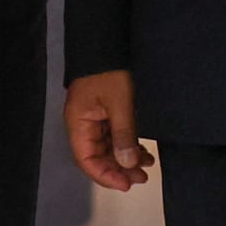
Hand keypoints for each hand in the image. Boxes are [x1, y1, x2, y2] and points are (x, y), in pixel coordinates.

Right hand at [64, 70, 153, 191]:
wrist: (106, 41)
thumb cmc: (109, 72)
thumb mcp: (120, 103)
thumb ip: (123, 134)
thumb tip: (127, 165)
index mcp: (79, 124)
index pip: (86, 160)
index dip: (105, 176)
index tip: (127, 184)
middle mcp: (83, 125)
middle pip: (97, 156)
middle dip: (119, 169)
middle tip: (142, 177)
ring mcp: (93, 118)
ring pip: (107, 148)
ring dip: (125, 158)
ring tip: (147, 165)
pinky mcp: (104, 112)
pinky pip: (113, 136)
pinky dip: (127, 145)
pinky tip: (142, 151)